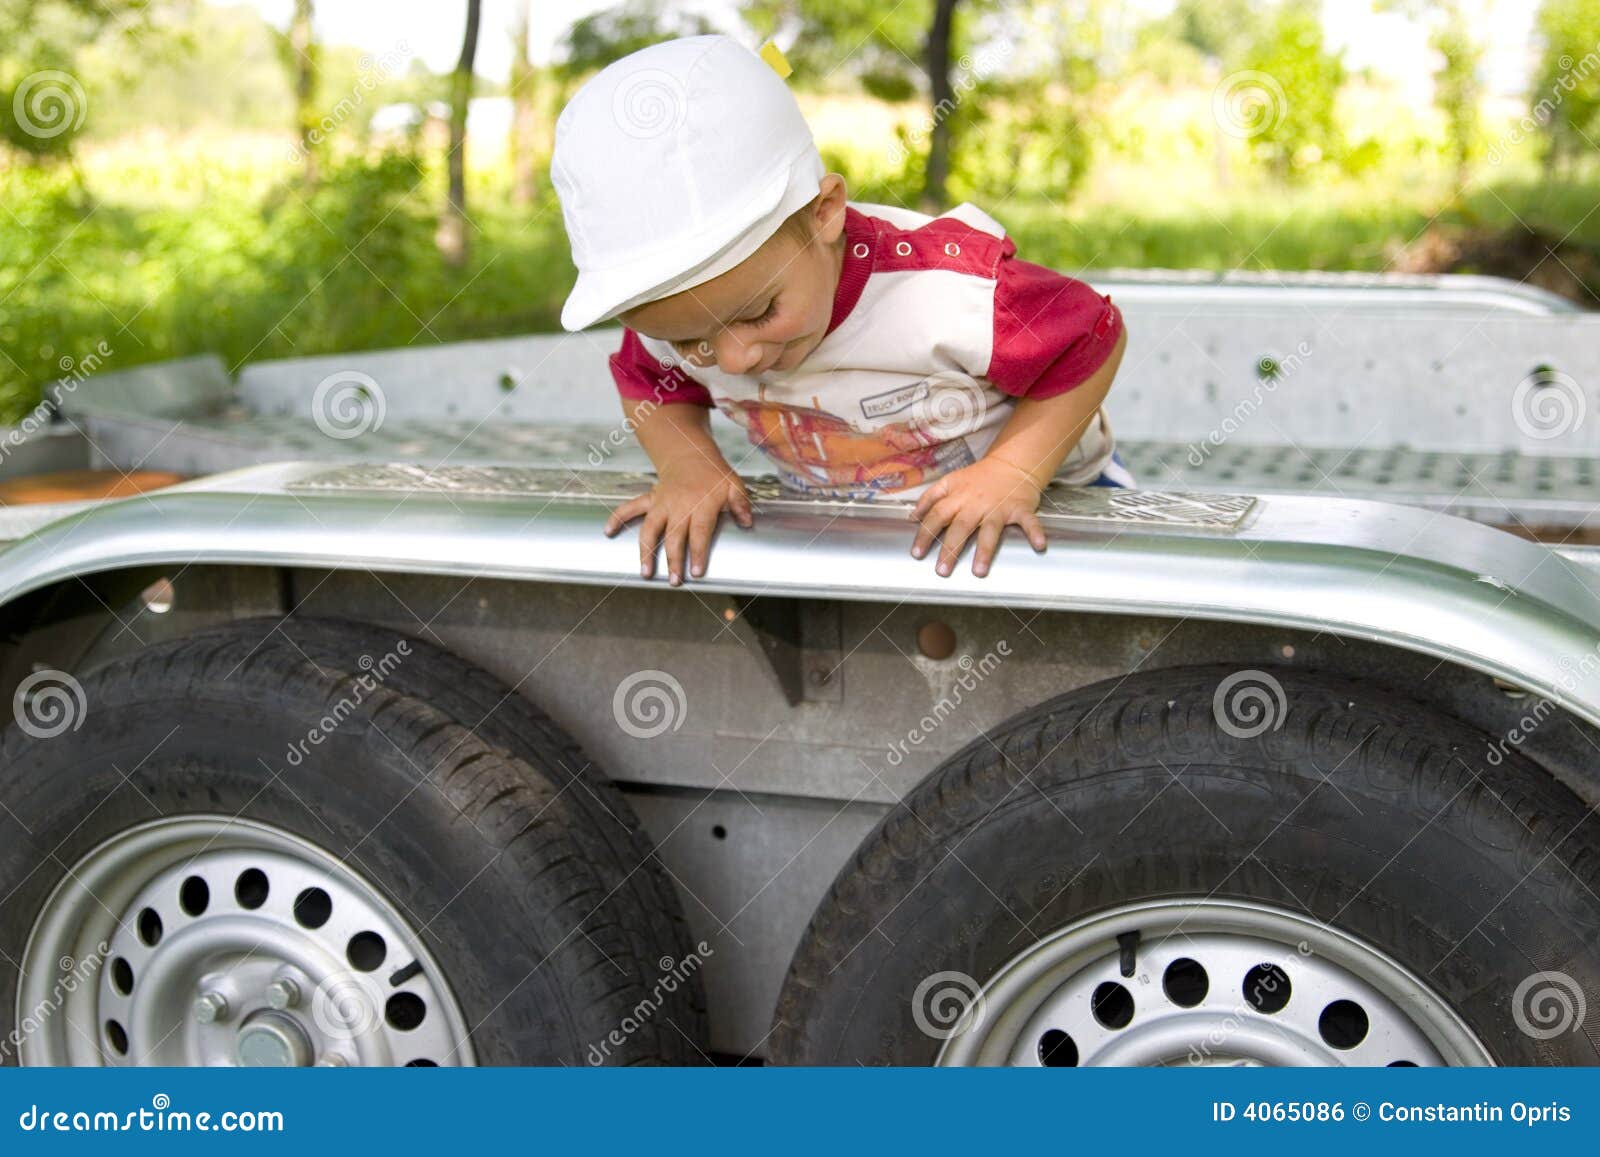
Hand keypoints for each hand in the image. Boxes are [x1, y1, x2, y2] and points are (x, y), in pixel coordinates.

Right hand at [603, 457, 753, 584]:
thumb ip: (741, 504)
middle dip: (673, 560)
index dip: (698, 553)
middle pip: (674, 536)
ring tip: (645, 572)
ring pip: (650, 528)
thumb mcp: (735, 486)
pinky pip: (630, 508)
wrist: (691, 455)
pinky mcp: (650, 500)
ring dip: (646, 551)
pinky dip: (618, 518)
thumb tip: (747, 521)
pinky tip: (608, 531)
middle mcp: (679, 506)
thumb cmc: (715, 476)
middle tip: (674, 581)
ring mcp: (662, 503)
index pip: (700, 532)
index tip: (696, 571)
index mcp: (702, 505)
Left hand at [909, 455, 1046, 577]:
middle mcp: (976, 503)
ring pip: (990, 530)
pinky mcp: (1020, 508)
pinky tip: (1039, 545)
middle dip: (950, 549)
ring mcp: (999, 507)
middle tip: (942, 570)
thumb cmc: (978, 477)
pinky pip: (1028, 521)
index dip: (925, 534)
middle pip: (960, 527)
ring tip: (978, 571)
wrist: (1010, 464)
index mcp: (957, 497)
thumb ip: (930, 498)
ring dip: (984, 550)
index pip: (937, 515)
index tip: (917, 553)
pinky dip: (1035, 532)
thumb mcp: (950, 482)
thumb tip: (912, 517)